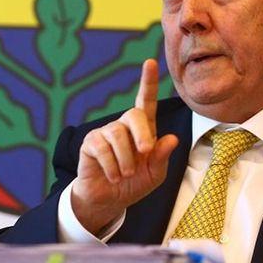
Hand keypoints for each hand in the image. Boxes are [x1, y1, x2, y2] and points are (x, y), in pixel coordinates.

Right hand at [71, 59, 178, 234]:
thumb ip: (162, 157)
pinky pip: (101, 148)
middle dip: (142, 134)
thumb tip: (172, 139)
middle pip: (134, 114)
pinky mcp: (90, 143)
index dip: (148, 82)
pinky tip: (112, 176)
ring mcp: (105, 132)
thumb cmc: (134, 183)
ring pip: (117, 134)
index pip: (146, 101)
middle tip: (145, 153)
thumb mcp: (155, 174)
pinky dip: (111, 167)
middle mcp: (123, 126)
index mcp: (143, 129)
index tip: (150, 62)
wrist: (109, 200)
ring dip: (126, 159)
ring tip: (126, 174)